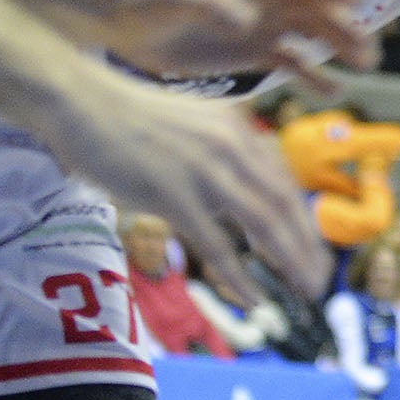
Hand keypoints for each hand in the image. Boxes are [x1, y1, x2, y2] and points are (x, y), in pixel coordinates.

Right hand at [40, 70, 334, 296]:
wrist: (80, 101)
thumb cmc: (126, 118)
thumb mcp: (192, 125)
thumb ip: (221, 153)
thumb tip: (241, 190)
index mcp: (239, 131)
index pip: (285, 184)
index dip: (304, 222)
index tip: (314, 251)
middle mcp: (232, 147)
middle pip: (285, 206)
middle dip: (308, 248)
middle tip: (320, 281)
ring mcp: (204, 171)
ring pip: (264, 225)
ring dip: (290, 262)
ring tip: (305, 291)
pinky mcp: (173, 195)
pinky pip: (217, 246)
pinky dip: (239, 277)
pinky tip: (252, 298)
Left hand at [102, 0, 378, 90]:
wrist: (127, 24)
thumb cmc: (152, 0)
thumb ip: (211, 5)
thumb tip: (246, 23)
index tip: (357, 0)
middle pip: (316, 6)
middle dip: (344, 24)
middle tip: (366, 48)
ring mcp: (265, 22)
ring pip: (313, 33)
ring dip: (340, 47)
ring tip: (365, 66)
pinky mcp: (256, 50)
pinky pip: (294, 62)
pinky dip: (314, 76)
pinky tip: (333, 91)